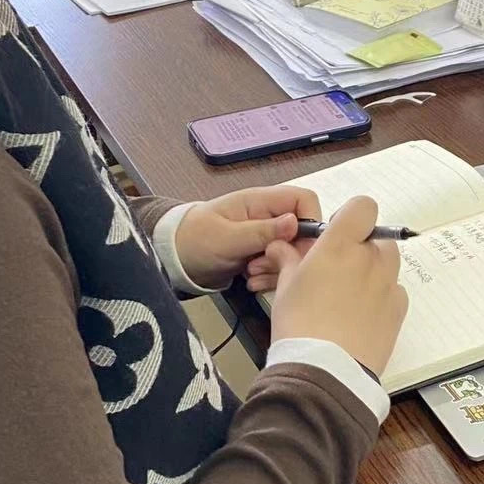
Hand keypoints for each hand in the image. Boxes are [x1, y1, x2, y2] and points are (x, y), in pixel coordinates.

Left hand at [173, 186, 320, 291]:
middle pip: (302, 230)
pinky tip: (252, 282)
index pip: (304, 200)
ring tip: (253, 274)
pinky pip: (278, 264)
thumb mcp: (227, 238)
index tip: (298, 248)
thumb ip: (261, 231)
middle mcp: (268, 215)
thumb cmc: (193, 239)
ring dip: (278, 268)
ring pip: (291, 251)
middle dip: (291, 253)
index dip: (310, 222)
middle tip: (268, 266)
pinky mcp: (261, 253)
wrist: (172, 256)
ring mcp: (265, 235)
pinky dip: (269, 276)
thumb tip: (295, 222)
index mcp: (261, 201)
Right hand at [266, 196, 407, 377]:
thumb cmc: (298, 324)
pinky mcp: (399, 309)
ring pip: (387, 264)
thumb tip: (280, 246)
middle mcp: (371, 259)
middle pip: (376, 237)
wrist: (324, 371)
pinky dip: (381, 296)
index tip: (336, 235)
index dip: (351, 216)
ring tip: (348, 294)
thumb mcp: (284, 287)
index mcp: (341, 245)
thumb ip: (287, 259)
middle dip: (360, 248)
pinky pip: (394, 291)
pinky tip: (361, 315)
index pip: (363, 206)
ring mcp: (389, 284)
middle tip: (337, 270)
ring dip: (372, 270)